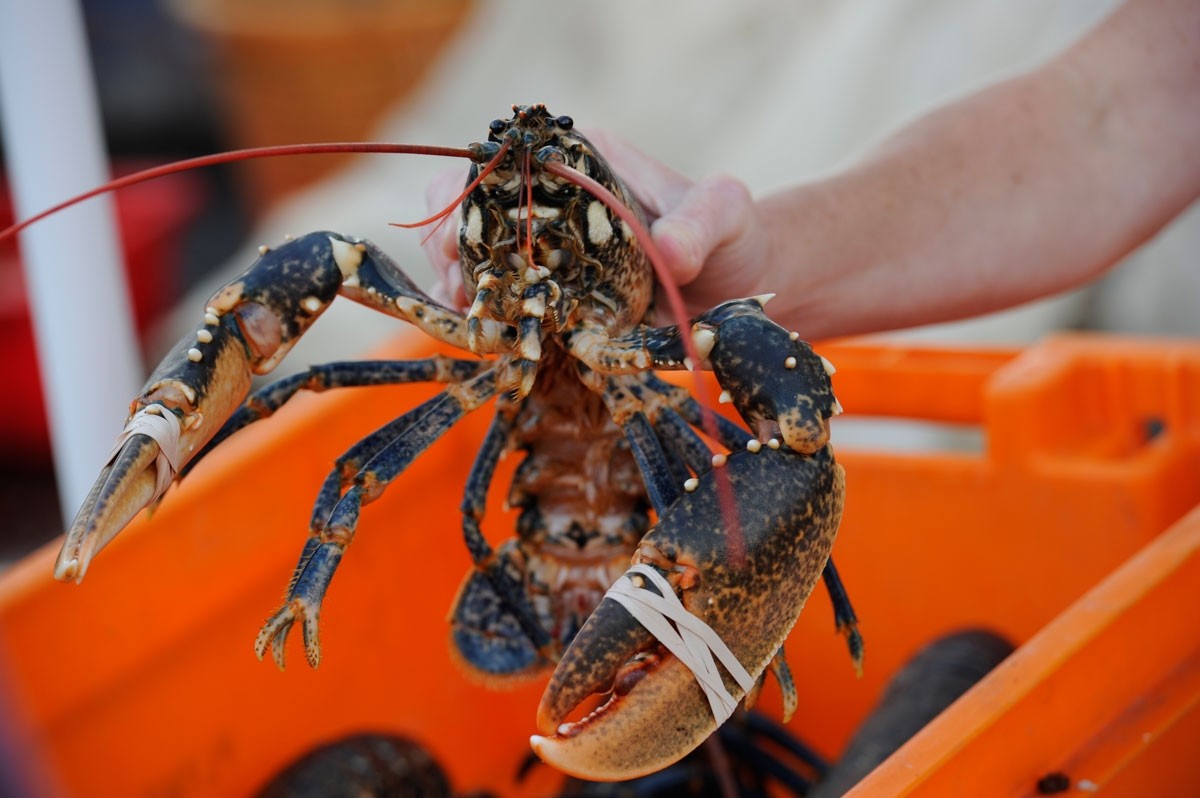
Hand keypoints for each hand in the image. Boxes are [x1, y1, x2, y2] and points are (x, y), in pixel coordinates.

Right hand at [422, 130, 772, 317]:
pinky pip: (498, 301)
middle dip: (447, 247)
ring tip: (470, 323)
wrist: (740, 288)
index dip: (464, 198)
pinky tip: (487, 343)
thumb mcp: (726, 216)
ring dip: (457, 288)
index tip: (459, 242)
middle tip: (459, 293)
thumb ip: (701, 222)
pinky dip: (483, 320)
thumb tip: (668, 248)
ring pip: (470, 256)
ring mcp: (542, 248)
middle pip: (464, 207)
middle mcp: (548, 199)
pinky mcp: (548, 293)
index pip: (498, 163)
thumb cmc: (732, 239)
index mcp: (576, 161)